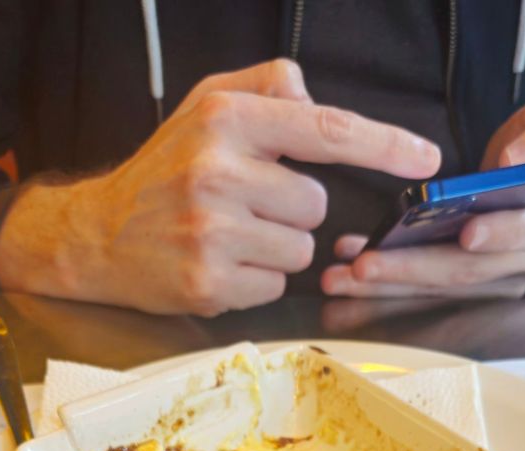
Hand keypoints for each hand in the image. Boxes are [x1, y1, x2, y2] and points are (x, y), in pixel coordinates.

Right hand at [0, 59, 439, 315]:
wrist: (98, 236)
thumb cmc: (162, 171)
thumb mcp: (204, 107)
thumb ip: (265, 89)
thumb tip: (313, 100)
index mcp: (225, 121)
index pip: (325, 129)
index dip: (384, 144)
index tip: (425, 158)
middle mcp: (218, 172)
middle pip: (317, 204)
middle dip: (294, 210)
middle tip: (248, 208)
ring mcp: (212, 233)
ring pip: (301, 250)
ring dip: (278, 248)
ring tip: (232, 238)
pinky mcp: (209, 283)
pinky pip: (275, 287)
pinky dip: (258, 281)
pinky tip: (221, 265)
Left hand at [322, 95, 524, 299]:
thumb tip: (518, 162)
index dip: (500, 233)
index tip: (467, 233)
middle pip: (467, 270)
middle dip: (412, 269)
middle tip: (365, 265)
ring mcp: (493, 280)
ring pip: (436, 288)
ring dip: (385, 285)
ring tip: (339, 275)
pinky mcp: (463, 287)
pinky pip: (420, 288)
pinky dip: (382, 283)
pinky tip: (346, 270)